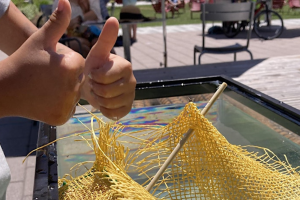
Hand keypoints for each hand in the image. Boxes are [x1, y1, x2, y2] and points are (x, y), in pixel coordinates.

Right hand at [0, 0, 84, 124]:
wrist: (4, 90)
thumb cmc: (23, 62)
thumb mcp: (40, 41)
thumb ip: (57, 23)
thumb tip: (66, 1)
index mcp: (72, 66)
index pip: (79, 63)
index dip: (63, 62)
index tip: (48, 65)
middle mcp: (74, 87)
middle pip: (78, 79)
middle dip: (66, 77)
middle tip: (45, 77)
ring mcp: (67, 105)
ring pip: (74, 94)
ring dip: (64, 90)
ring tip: (45, 88)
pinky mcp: (62, 118)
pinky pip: (68, 108)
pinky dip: (60, 104)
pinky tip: (45, 100)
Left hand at [81, 17, 135, 119]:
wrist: (94, 85)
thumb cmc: (94, 67)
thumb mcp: (97, 53)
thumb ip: (106, 39)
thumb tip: (113, 18)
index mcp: (126, 66)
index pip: (105, 76)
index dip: (94, 77)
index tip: (92, 73)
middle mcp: (132, 81)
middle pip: (107, 91)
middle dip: (95, 88)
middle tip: (94, 84)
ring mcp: (131, 96)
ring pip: (109, 103)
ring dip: (98, 99)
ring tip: (98, 92)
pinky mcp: (127, 108)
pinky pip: (113, 113)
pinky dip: (104, 109)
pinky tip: (103, 102)